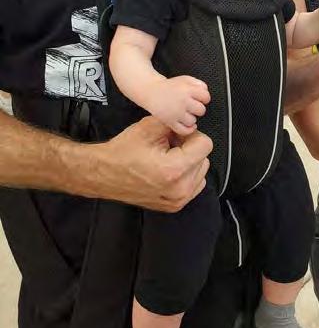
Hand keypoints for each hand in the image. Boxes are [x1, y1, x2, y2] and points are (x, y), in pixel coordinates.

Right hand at [97, 116, 211, 211]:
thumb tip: (190, 124)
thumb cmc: (122, 152)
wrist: (103, 174)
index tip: (176, 136)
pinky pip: (195, 184)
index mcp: (174, 170)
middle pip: (204, 158)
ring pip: (201, 171)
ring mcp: (177, 200)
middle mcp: (179, 189)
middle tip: (168, 146)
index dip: (190, 135)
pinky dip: (186, 174)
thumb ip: (175, 122)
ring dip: (189, 161)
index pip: (205, 145)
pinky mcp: (175, 205)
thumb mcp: (149, 127)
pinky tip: (168, 169)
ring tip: (167, 158)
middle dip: (189, 148)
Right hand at [144, 75, 209, 135]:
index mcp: (187, 90)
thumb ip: (199, 84)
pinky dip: (188, 129)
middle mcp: (183, 101)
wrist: (152, 91)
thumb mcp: (186, 79)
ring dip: (191, 118)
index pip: (206, 97)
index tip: (199, 98)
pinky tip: (188, 124)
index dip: (203, 98)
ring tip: (185, 113)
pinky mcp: (170, 122)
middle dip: (197, 108)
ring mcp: (176, 113)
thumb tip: (206, 93)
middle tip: (191, 106)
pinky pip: (184, 130)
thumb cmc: (170, 86)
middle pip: (201, 110)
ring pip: (192, 121)